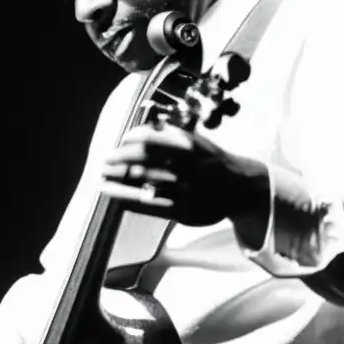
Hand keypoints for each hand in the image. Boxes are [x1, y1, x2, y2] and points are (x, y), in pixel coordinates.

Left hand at [99, 122, 267, 226]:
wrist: (242, 188)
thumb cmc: (211, 161)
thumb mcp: (197, 142)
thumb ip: (170, 136)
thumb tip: (137, 131)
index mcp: (191, 147)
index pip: (154, 140)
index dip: (132, 140)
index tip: (119, 141)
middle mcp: (189, 169)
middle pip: (145, 165)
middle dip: (119, 164)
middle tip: (103, 163)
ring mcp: (187, 192)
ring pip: (145, 188)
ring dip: (120, 185)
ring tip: (101, 183)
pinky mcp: (185, 212)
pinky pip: (152, 208)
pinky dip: (131, 203)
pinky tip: (117, 199)